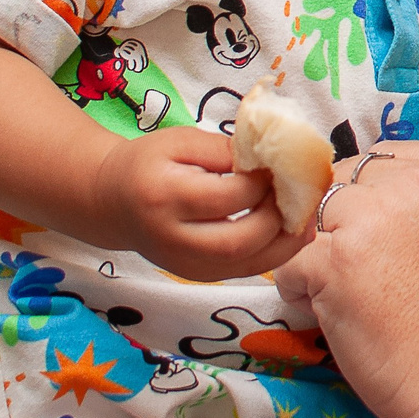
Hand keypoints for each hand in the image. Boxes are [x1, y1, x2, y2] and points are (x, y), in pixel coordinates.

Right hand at [88, 127, 311, 282]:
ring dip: (285, 242)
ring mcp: (183, 265)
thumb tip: (273, 159)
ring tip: (306, 215)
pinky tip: (290, 232)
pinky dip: (274, 254)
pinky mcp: (197, 276)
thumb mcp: (182, 141)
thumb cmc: (149, 163)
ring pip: (245, 264)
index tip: (280, 165)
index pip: (227, 197)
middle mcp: (172, 238)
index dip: (262, 183)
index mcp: (164, 196)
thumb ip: (225, 149)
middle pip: (238, 241)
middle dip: (278, 218)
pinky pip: (244, 271)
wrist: (112, 201)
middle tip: (298, 193)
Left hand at [273, 142, 418, 417]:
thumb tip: (393, 203)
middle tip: (353, 260)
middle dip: (344, 216)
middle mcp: (416, 183)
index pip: (389, 157)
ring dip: (319, 249)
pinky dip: (301, 289)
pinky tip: (323, 311)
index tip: (376, 226)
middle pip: (350, 179)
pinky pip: (294, 263)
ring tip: (335, 287)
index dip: (374, 193)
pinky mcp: (333, 261)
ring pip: (317, 216)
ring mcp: (370, 218)